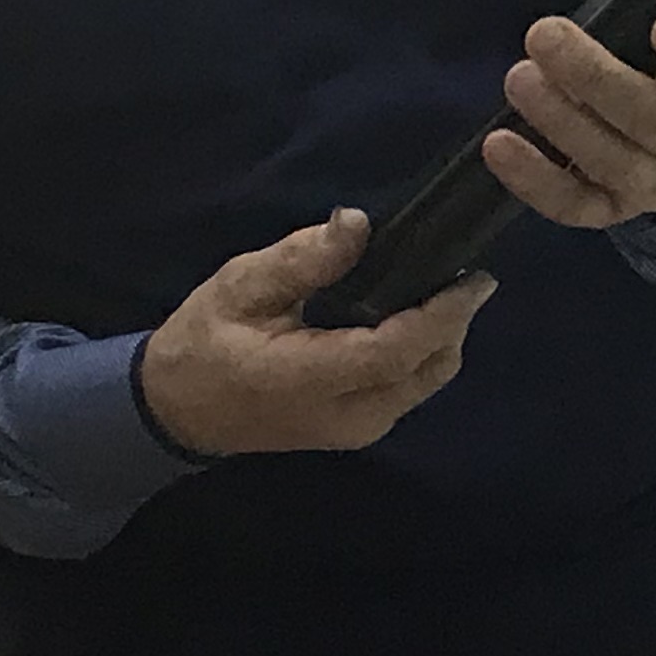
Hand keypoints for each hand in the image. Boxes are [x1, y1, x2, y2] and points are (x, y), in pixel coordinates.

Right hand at [136, 210, 495, 457]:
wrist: (179, 410)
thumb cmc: (204, 342)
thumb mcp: (240, 286)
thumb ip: (301, 259)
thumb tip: (358, 224)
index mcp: (309, 380)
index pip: (395, 352)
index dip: (441, 315)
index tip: (475, 277)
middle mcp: (346, 416)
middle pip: (427, 371)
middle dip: (454, 322)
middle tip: (459, 271)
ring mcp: (356, 431)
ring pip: (425, 383)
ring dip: (442, 337)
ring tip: (437, 287)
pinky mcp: (359, 431)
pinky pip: (409, 389)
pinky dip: (422, 353)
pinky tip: (411, 316)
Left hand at [484, 0, 655, 229]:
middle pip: (648, 117)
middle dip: (594, 76)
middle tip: (543, 33)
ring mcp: (654, 183)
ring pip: (609, 161)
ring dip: (560, 121)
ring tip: (518, 78)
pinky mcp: (614, 209)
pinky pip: (574, 205)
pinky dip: (534, 181)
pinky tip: (498, 144)